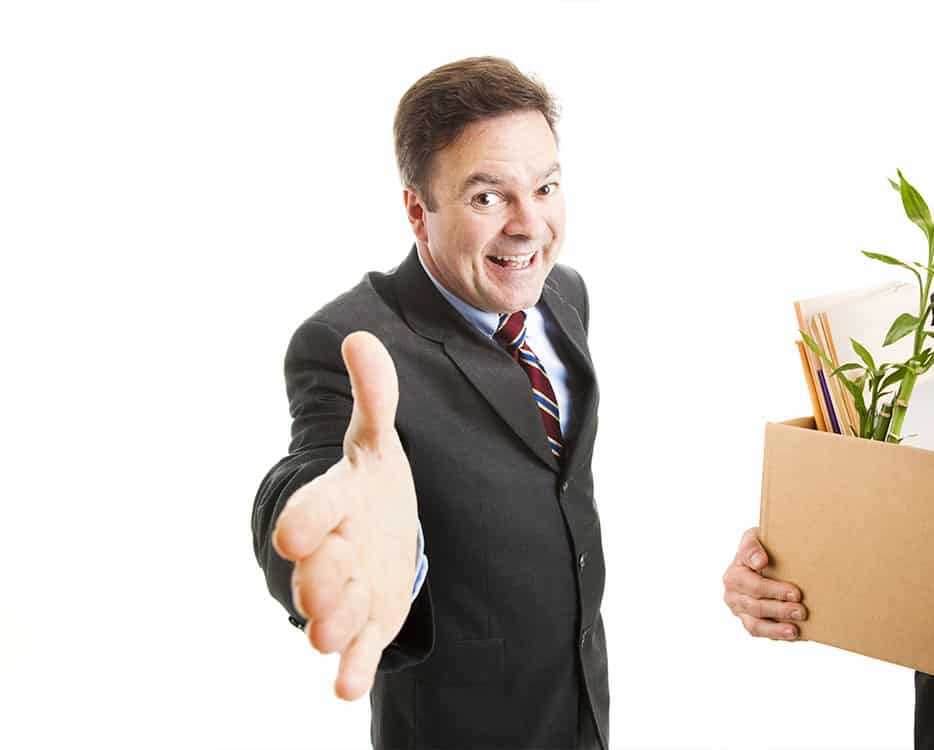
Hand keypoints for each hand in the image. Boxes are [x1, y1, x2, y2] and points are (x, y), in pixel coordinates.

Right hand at [272, 332, 419, 700]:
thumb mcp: (378, 441)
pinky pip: (353, 654)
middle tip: (327, 584)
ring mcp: (345, 594)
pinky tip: (347, 687)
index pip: (312, 509)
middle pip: (318, 570)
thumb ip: (375, 396)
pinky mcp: (366, 627)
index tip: (294, 532)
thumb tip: (361, 338)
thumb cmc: (374, 483)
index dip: (305, 519)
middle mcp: (331, 554)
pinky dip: (348, 671)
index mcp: (334, 504)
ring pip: (332, 616)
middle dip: (320, 579)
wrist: (379, 531)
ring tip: (331, 635)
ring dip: (333, 625)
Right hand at [721, 527, 804, 640]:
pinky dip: (777, 634)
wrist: (761, 559)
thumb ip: (752, 547)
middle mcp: (732, 595)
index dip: (774, 590)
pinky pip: (761, 633)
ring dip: (777, 628)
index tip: (795, 592)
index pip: (753, 585)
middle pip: (756, 606)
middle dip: (780, 609)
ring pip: (756, 625)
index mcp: (733, 575)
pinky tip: (794, 635)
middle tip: (802, 610)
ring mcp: (739, 611)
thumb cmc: (761, 547)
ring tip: (795, 629)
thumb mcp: (754, 538)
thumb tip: (760, 562)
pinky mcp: (749, 623)